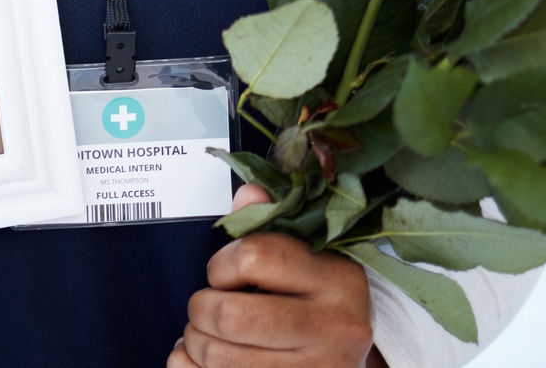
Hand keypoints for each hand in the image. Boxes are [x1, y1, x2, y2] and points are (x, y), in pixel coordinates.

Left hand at [169, 185, 382, 367]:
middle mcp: (334, 330)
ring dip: (195, 341)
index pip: (255, 258)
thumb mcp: (308, 259)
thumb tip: (248, 194)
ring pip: (220, 356)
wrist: (350, 362)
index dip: (222, 263)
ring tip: (204, 334)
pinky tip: (197, 360)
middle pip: (231, 316)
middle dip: (200, 307)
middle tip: (204, 306)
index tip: (222, 272)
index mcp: (338, 281)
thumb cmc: (319, 303)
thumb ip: (271, 223)